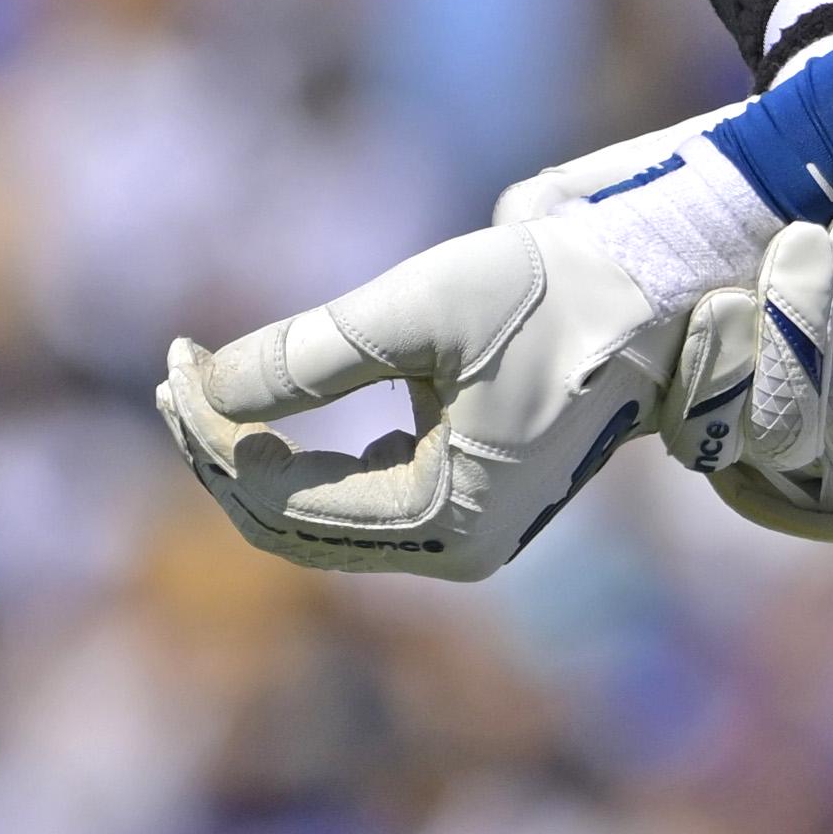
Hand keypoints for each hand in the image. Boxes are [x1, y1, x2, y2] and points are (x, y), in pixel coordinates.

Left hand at [163, 139, 768, 578]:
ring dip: (252, 449)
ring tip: (196, 379)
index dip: (213, 436)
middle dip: (221, 448)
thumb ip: (309, 355)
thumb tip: (205, 385)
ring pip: (314, 510)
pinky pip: (354, 490)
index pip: (282, 500)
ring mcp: (458, 525)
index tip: (177, 359)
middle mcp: (451, 545)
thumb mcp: (420, 308)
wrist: (658, 288)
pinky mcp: (461, 491)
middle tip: (174, 372)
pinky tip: (268, 397)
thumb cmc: (553, 292)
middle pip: (289, 521)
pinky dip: (302, 447)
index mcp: (446, 521)